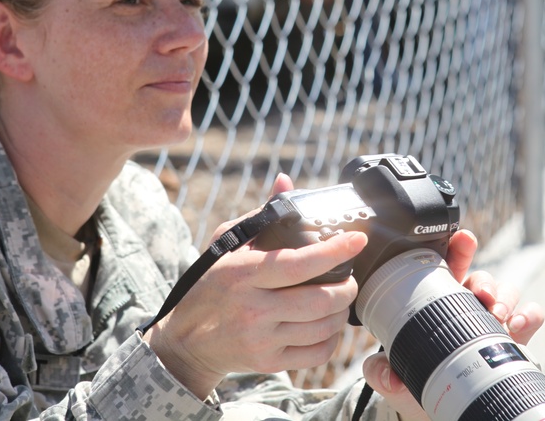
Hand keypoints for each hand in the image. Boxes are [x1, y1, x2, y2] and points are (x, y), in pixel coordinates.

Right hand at [147, 174, 367, 398]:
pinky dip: (332, 339)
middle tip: (350, 277)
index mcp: (243, 274)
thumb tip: (286, 181)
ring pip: (323, 327)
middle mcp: (253, 309)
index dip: (334, 251)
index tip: (357, 239)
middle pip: (320, 300)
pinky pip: (317, 354)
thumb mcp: (227, 244)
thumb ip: (261, 214)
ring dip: (342, 311)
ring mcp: (262, 339)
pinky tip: (327, 325)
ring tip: (340, 298)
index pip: (298, 264)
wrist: (187, 340)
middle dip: (347, 287)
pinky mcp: (268, 363)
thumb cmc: (212, 284)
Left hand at [361, 229, 544, 420]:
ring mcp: (495, 321)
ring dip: (505, 298)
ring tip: (498, 316)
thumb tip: (383, 374)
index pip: (448, 268)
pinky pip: (532, 316)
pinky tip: (519, 326)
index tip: (462, 240)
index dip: (457, 249)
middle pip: (481, 277)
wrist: (447, 411)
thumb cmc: (422, 384)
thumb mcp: (396, 378)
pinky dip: (530, 315)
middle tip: (481, 294)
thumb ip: (382, 373)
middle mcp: (469, 307)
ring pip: (507, 292)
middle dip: (484, 280)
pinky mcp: (517, 339)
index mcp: (438, 304)